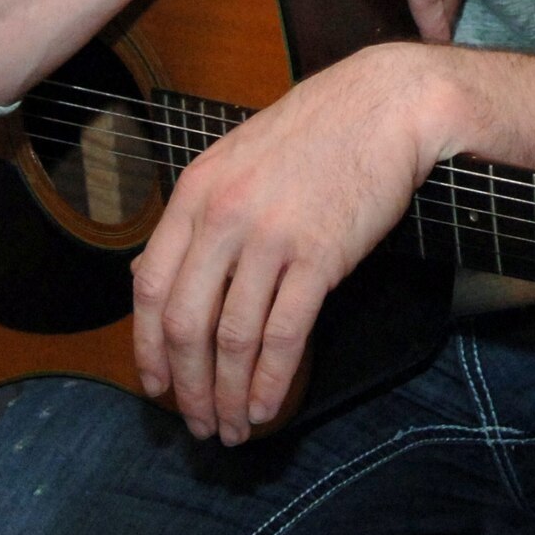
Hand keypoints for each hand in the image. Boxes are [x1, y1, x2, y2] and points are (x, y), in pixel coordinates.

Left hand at [130, 42, 454, 443]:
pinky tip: (267, 405)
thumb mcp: (238, 160)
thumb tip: (156, 277)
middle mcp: (224, 216)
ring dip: (227, 393)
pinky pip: (284, 334)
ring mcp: (271, 237)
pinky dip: (272, 380)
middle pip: (186, 323)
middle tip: (197, 423)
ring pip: (232, 337)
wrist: (385, 106)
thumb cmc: (318, 131)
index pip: (151, 287)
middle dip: (187, 386)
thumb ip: (199, 216)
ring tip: (233, 427)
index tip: (156, 385)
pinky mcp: (319, 256)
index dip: (148, 347)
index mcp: (196, 192)